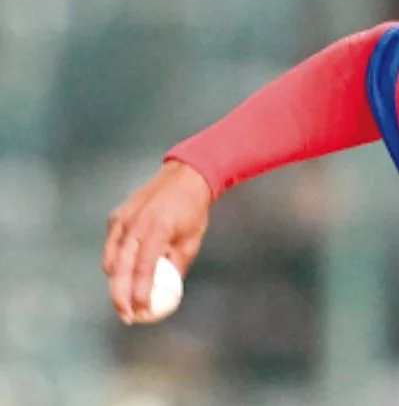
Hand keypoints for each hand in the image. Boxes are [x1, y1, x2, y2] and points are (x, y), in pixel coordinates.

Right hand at [103, 160, 211, 323]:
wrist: (184, 177)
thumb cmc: (193, 210)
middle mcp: (135, 223)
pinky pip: (111, 246)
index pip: (143, 268)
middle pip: (119, 268)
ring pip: (111, 259)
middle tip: (127, 316)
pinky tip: (122, 277)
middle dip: (120, 296)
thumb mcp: (192, 240)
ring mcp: (122, 219)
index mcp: (157, 229)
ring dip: (115, 283)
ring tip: (124, 302)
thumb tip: (169, 292)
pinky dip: (114, 263)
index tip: (141, 312)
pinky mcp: (116, 216)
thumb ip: (177, 264)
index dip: (140, 293)